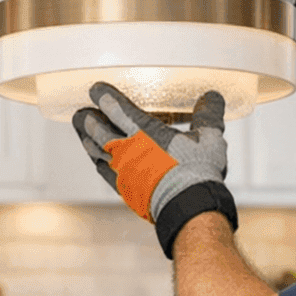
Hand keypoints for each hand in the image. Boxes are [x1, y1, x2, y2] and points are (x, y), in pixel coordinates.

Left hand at [72, 82, 238, 257]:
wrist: (189, 206)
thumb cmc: (198, 171)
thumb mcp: (209, 137)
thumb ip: (208, 114)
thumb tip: (212, 96)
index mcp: (145, 131)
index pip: (116, 108)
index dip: (103, 96)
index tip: (95, 90)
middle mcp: (127, 149)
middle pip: (97, 129)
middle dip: (87, 119)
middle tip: (82, 112)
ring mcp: (122, 171)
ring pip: (95, 151)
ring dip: (87, 139)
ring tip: (83, 132)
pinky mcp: (124, 189)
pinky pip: (103, 172)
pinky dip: (97, 162)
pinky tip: (97, 159)